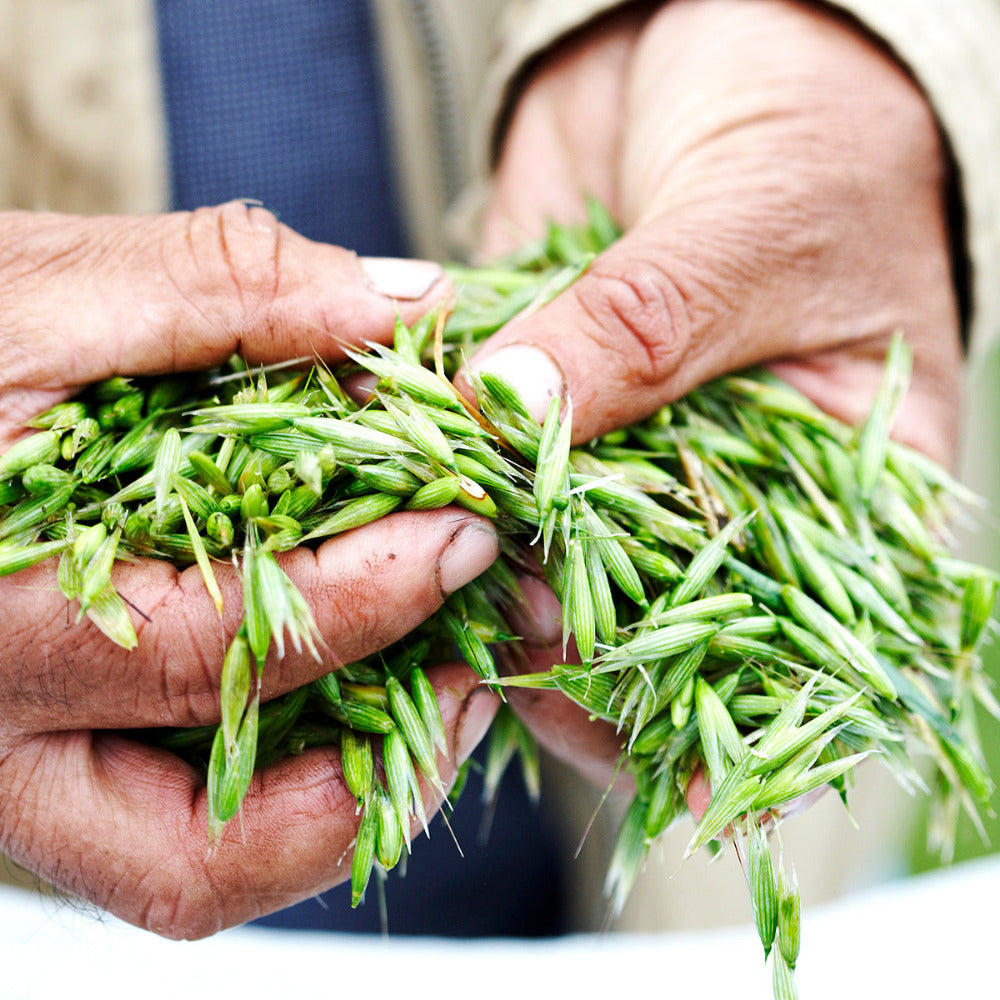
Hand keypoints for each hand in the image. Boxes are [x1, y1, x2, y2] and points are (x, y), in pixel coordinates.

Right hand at [0, 203, 498, 935]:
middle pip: (186, 859)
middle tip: (467, 690)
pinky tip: (366, 682)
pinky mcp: (55, 743)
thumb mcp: (45, 289)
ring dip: (336, 801)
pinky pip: (181, 813)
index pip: (204, 653)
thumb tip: (399, 308)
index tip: (464, 534)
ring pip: (185, 863)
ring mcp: (22, 758)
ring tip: (442, 696)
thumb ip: (225, 289)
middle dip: (358, 789)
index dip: (366, 598)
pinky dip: (291, 769)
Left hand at [470, 1, 961, 791]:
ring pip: (545, 540)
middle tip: (472, 616)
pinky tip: (375, 471)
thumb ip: (643, 332)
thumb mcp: (756, 230)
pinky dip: (430, 460)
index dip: (672, 691)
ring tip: (408, 556)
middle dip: (552, 629)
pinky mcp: (541, 392)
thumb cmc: (813, 125)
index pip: (761, 649)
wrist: (728, 35)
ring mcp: (624, 446)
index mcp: (834, 494)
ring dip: (473, 551)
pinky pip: (482, 446)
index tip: (578, 684)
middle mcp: (724, 491)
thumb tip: (510, 410)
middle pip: (636, 614)